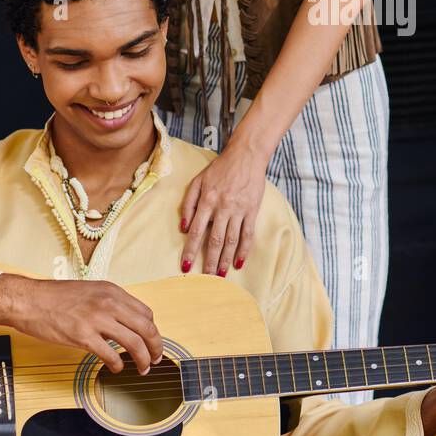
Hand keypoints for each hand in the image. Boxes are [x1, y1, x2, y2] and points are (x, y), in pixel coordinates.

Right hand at [0, 273, 164, 375]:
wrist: (29, 300)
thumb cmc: (55, 297)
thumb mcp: (90, 292)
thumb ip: (110, 304)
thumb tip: (125, 324)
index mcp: (112, 291)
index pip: (146, 313)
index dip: (152, 330)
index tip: (151, 341)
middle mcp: (109, 303)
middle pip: (146, 328)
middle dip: (156, 347)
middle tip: (156, 359)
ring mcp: (96, 319)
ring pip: (134, 343)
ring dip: (143, 359)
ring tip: (143, 368)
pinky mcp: (82, 336)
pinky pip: (110, 355)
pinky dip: (118, 364)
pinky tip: (116, 368)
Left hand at [180, 137, 268, 275]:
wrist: (246, 156)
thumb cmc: (220, 169)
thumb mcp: (198, 181)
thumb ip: (188, 204)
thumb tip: (183, 228)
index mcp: (207, 200)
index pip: (197, 231)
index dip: (190, 250)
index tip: (185, 266)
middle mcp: (222, 207)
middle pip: (215, 240)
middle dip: (209, 261)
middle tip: (205, 279)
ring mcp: (239, 210)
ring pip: (231, 240)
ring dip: (225, 259)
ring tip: (220, 275)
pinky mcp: (252, 210)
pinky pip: (248, 234)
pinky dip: (244, 250)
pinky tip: (239, 262)